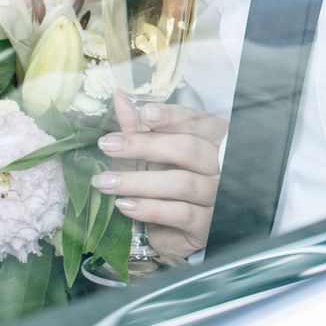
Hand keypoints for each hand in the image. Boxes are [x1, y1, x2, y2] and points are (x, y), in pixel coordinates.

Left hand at [96, 96, 225, 263]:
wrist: (187, 228)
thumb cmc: (173, 179)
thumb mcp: (158, 153)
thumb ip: (141, 128)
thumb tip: (119, 97)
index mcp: (214, 140)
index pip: (198, 123)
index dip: (172, 117)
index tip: (145, 113)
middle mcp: (221, 165)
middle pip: (188, 150)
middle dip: (145, 146)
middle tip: (108, 145)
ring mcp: (217, 195)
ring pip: (182, 183)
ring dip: (139, 182)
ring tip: (104, 182)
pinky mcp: (207, 224)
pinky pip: (180, 214)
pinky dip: (151, 209)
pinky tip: (125, 205)